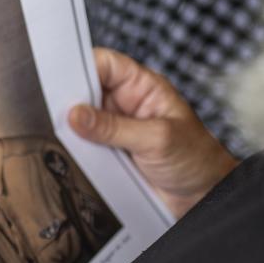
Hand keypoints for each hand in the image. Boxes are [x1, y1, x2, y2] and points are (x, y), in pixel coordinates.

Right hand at [68, 48, 239, 217]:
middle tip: (59, 113)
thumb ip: (114, 127)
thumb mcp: (157, 139)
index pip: (105, 64)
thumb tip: (75, 114)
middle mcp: (126, 105)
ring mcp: (116, 129)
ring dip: (73, 129)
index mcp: (142, 87)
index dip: (83, 65)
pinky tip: (69, 153)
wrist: (204, 198)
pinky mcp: (109, 153)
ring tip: (64, 136)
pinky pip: (84, 146)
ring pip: (82, 120)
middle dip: (72, 100)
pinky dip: (75, 150)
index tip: (61, 77)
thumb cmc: (196, 160)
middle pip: (87, 91)